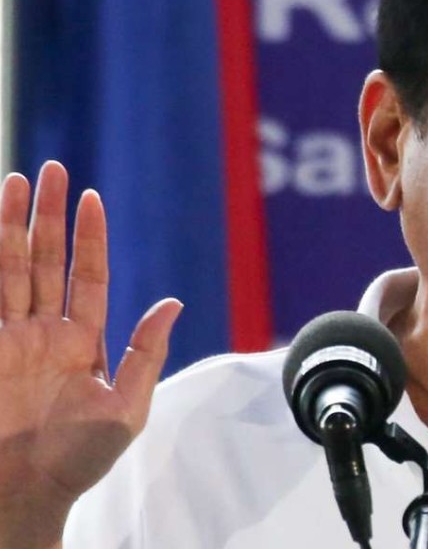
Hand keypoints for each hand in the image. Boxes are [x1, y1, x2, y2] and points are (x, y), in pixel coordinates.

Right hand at [0, 162, 182, 547]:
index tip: (91, 197)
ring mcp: (8, 339)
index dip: (89, 237)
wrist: (24, 496)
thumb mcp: (125, 407)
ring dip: (9, 225)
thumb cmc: (79, 459)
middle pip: (44, 260)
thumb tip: (174, 302)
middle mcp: (43, 333)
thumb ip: (145, 352)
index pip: (86, 275)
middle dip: (46, 215)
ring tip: (14, 180)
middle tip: (49, 169)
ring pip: (8, 268)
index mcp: (82, 342)